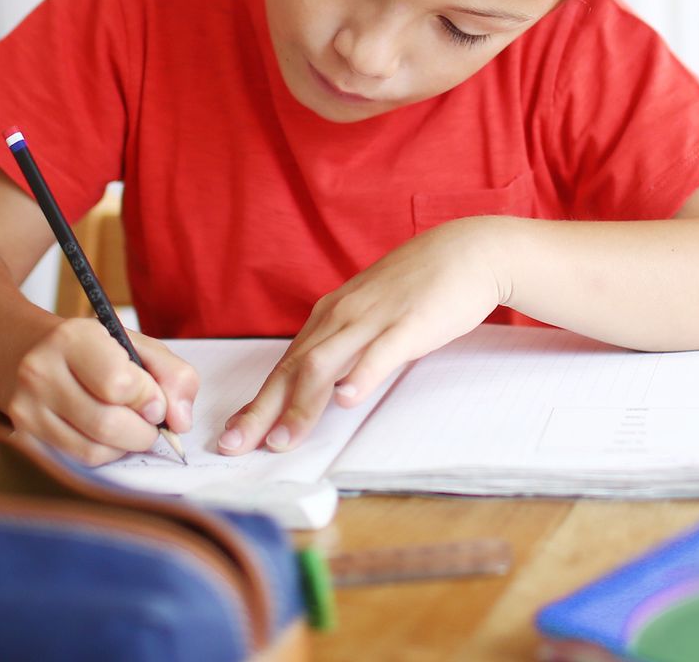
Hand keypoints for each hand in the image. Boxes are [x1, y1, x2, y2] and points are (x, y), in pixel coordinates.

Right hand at [7, 317, 198, 465]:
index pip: (119, 384)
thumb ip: (173, 376)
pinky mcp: (25, 436)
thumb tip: (180, 422)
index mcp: (73, 338)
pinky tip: (104, 434)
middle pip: (108, 424)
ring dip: (125, 445)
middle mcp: (42, 371)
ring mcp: (27, 407)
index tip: (155, 400)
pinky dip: (104, 453)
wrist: (26, 354)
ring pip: (94, 450)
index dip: (149, 399)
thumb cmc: (92, 351)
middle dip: (143, 430)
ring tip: (127, 424)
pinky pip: (79, 461)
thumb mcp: (137, 346)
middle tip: (148, 420)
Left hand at [218, 217, 510, 455]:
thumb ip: (344, 346)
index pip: (285, 366)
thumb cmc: (417, 288)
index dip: (258, 403)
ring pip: (325, 365)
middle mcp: (341, 317)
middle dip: (262, 411)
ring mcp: (373, 319)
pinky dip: (360, 376)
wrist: (466, 252)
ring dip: (301, 405)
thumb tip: (322, 385)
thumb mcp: (369, 315)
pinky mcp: (409, 323)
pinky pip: (379, 352)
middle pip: (293, 369)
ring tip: (283, 439)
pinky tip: (347, 399)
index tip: (232, 436)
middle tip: (234, 446)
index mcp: (330, 317)